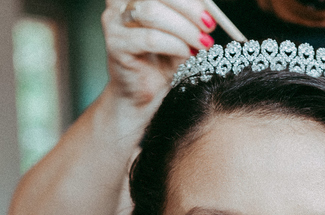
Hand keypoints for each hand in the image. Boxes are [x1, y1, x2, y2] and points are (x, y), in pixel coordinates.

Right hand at [102, 0, 216, 106]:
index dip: (189, 0)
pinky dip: (173, 45)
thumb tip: (209, 7)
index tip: (210, 13)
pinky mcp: (115, 44)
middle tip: (209, 26)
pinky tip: (186, 54)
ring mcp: (114, 21)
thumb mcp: (182, 32)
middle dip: (189, 9)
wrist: (142, 95)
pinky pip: (149, 39)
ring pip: (152, 13)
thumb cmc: (162, 61)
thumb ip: (190, 15)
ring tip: (201, 44)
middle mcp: (121, 1)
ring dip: (184, 29)